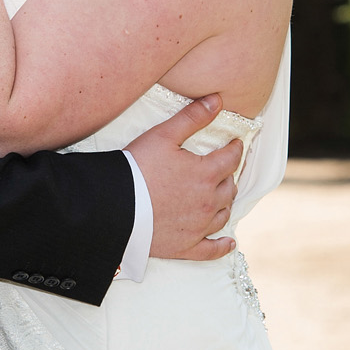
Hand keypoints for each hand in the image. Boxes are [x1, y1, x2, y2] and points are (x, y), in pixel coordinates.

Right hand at [126, 95, 242, 260]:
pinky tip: (229, 242)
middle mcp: (209, 202)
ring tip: (221, 194)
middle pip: (229, 186)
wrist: (114, 207)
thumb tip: (218, 100)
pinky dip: (223, 245)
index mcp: (206, 174)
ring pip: (223, 213)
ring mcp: (199, 227)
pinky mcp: (186, 247)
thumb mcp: (163, 135)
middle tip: (222, 167)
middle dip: (228, 174)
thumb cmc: (137, 168)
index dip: (235, 148)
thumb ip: (193, 117)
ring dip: (225, 202)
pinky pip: (212, 249)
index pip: (231, 158)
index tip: (234, 144)